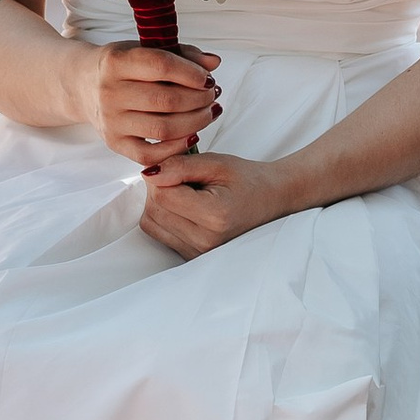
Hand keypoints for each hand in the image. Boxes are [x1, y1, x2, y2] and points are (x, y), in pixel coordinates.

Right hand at [92, 39, 220, 165]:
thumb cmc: (121, 67)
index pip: (161, 66)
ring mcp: (111, 121)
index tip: (208, 78)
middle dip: (199, 99)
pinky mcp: (114, 143)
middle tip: (212, 95)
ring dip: (195, 122)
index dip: (191, 73)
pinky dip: (177, 148)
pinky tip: (192, 135)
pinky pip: (151, 155)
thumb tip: (213, 63)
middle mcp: (110, 92)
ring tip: (208, 112)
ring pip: (163, 129)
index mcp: (116, 61)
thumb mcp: (145, 50)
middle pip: (166, 100)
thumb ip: (182, 54)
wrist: (83, 85)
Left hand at [140, 147, 296, 258]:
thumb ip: (181, 165)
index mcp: (215, 216)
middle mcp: (205, 240)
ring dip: (159, 204)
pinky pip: (159, 234)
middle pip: (154, 210)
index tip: (177, 166)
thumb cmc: (247, 180)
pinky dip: (165, 217)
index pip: (162, 195)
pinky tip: (186, 208)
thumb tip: (148, 173)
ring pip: (151, 223)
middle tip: (183, 178)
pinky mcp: (191, 256)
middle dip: (160, 188)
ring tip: (186, 193)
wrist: (270, 201)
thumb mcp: (217, 163)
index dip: (161, 174)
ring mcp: (198, 252)